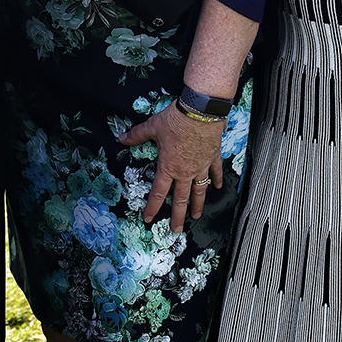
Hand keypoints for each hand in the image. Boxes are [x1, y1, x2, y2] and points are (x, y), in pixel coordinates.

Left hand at [121, 102, 226, 233]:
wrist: (201, 111)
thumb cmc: (177, 119)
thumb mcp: (152, 126)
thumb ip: (137, 135)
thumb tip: (123, 138)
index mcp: (168, 167)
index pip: (157, 193)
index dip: (152, 207)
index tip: (148, 218)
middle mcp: (185, 171)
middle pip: (180, 199)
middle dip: (177, 216)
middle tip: (176, 230)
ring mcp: (200, 166)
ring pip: (199, 191)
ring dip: (198, 205)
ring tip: (197, 216)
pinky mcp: (212, 157)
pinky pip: (215, 172)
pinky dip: (217, 180)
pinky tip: (218, 187)